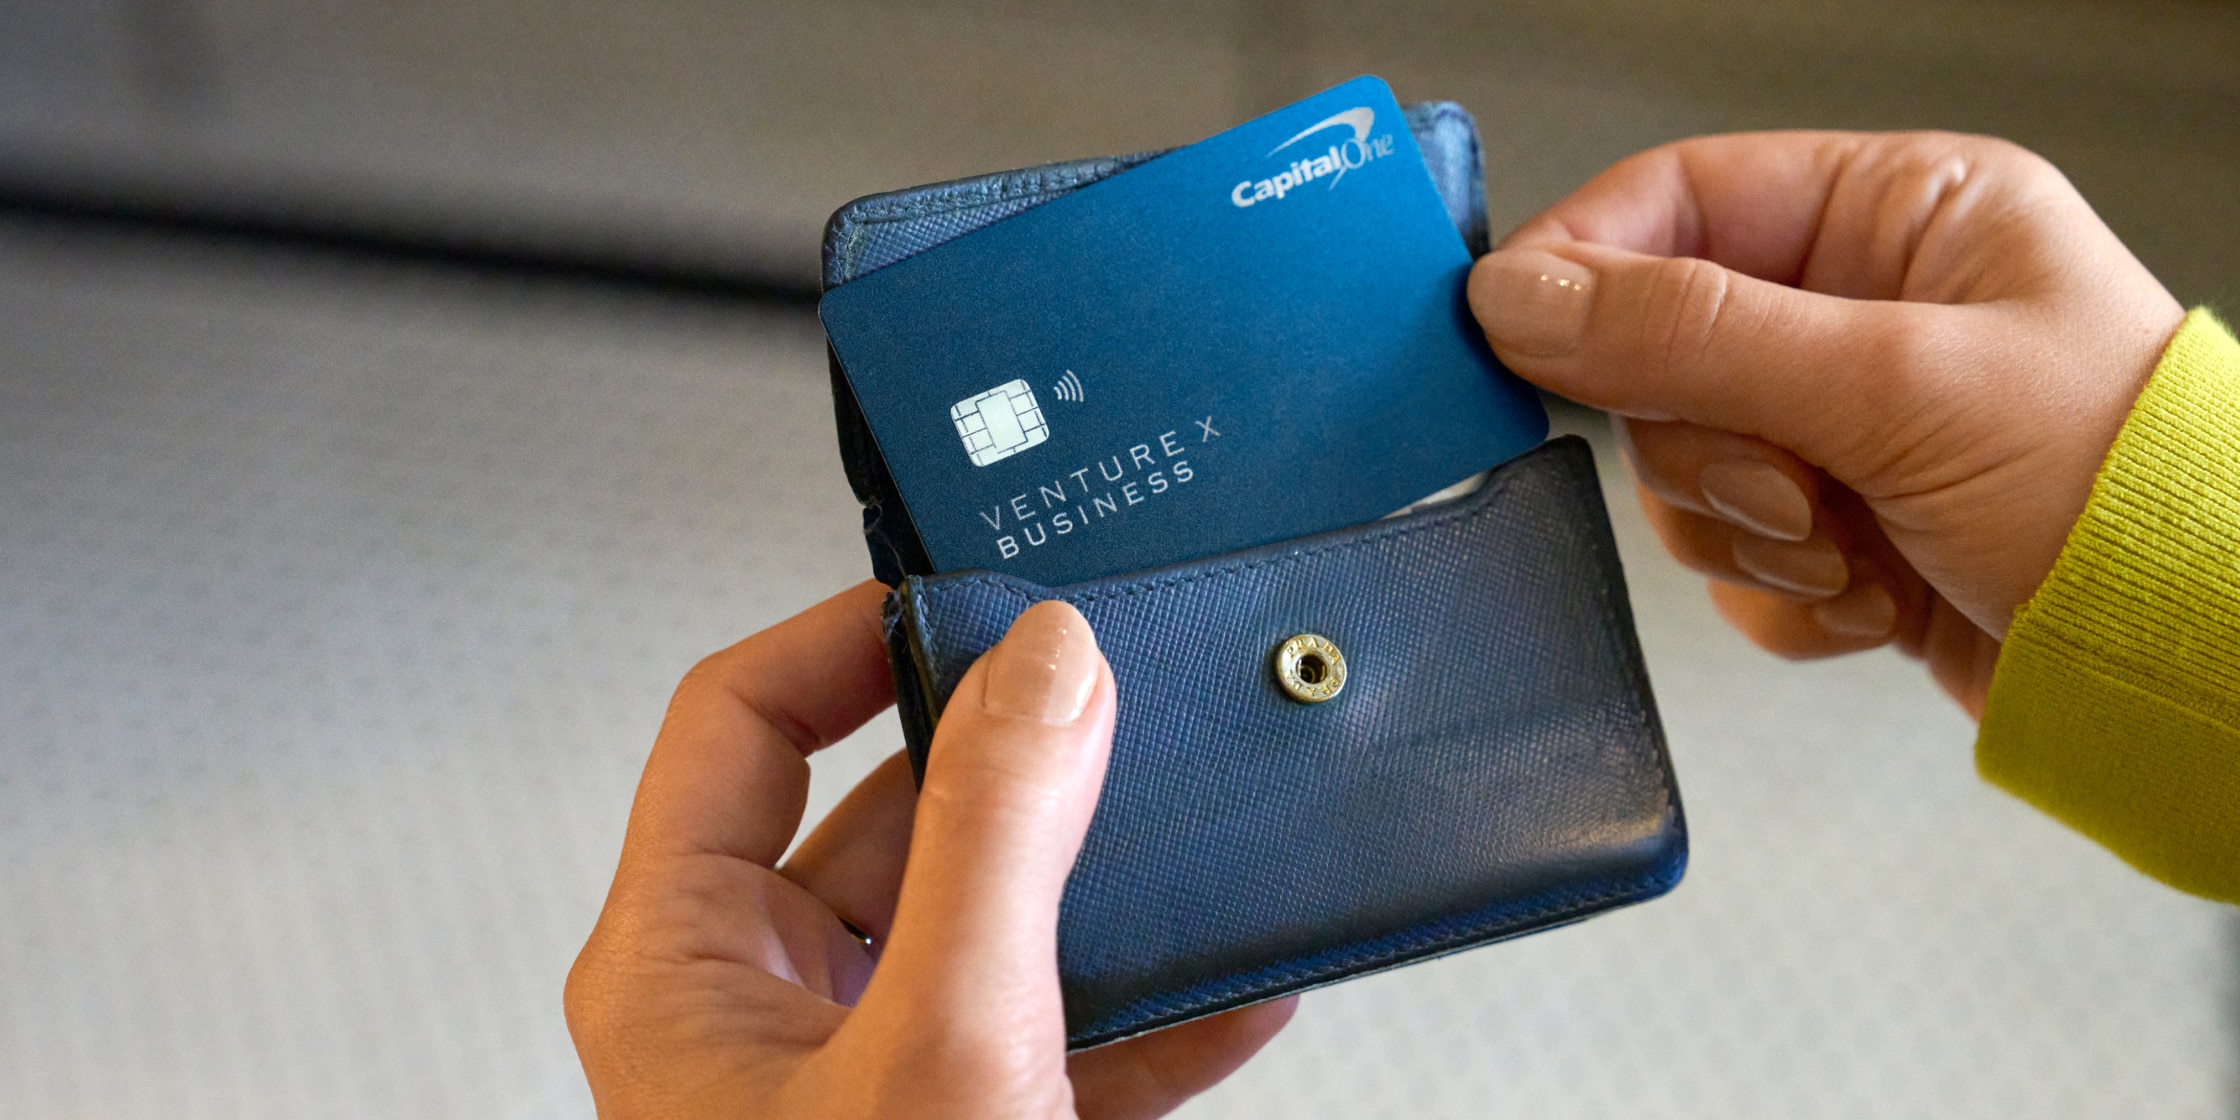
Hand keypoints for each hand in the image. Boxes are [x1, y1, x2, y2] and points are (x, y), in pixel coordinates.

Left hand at [565, 582, 1292, 1117]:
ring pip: (989, 926)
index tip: (976, 599)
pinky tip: (1239, 985)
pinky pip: (1057, 1040)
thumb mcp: (942, 1050)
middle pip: (889, 815)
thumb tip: (1046, 663)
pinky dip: (1149, 1013)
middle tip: (1122, 707)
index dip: (848, 640)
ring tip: (1199, 832)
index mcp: (687, 962)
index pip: (735, 724)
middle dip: (1021, 766)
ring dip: (1103, 890)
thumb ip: (996, 841)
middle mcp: (765, 1008)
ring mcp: (868, 1081)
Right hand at [1467, 131, 2185, 714]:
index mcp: (1898, 217)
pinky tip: (1869, 598)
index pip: (1680, 201)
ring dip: (1746, 529)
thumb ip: (1692, 335)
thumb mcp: (1894, 385)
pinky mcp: (1841, 528)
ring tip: (1849, 549)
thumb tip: (1522, 294)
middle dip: (1708, 445)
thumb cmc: (2124, 494)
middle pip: (1663, 352)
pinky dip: (1779, 594)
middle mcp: (1865, 310)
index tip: (1511, 330)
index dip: (1585, 263)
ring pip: (1685, 466)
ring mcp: (1848, 425)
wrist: (2194, 673)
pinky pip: (1729, 555)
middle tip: (1786, 488)